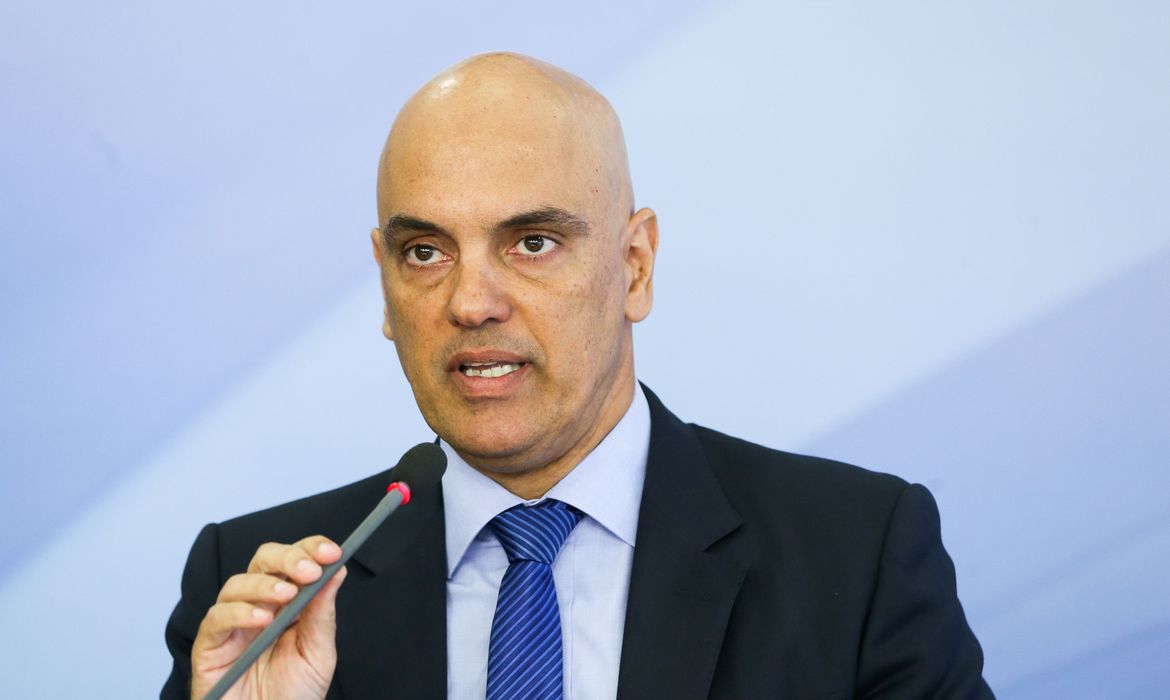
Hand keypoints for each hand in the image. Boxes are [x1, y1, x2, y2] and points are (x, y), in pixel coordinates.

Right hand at [190, 535, 346, 699]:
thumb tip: (337, 570)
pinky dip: (239, 612)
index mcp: (289, 604)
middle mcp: (259, 607)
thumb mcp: (317, 654)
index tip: (332, 552)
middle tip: (308, 570)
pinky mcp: (210, 645)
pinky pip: (216, 617)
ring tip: (286, 596)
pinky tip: (262, 619)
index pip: (295, 562)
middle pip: (263, 562)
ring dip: (264, 584)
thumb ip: (322, 614)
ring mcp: (232, 624)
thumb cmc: (292, 697)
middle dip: (287, 558)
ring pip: (237, 584)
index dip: (310, 549)